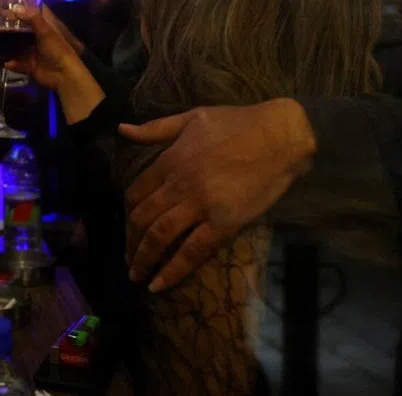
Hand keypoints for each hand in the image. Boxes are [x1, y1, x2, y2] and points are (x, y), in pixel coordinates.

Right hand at [5, 5, 103, 123]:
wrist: (64, 75)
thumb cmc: (57, 49)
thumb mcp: (46, 31)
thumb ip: (32, 18)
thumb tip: (14, 7)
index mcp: (44, 26)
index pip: (32, 12)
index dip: (21, 6)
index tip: (5, 2)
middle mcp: (37, 36)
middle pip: (21, 28)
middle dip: (8, 26)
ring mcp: (33, 51)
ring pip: (16, 45)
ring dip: (6, 45)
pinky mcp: (29, 64)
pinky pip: (17, 62)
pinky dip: (11, 63)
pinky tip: (4, 62)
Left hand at [120, 98, 315, 291]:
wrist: (280, 136)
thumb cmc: (238, 123)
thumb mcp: (191, 117)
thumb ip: (155, 129)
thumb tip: (121, 129)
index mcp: (169, 160)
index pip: (135, 193)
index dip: (126, 215)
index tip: (126, 228)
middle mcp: (179, 185)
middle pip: (142, 219)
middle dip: (130, 242)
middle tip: (127, 259)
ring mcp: (201, 205)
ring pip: (160, 236)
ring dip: (143, 258)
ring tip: (137, 275)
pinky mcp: (225, 222)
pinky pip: (193, 250)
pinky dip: (174, 269)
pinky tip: (160, 284)